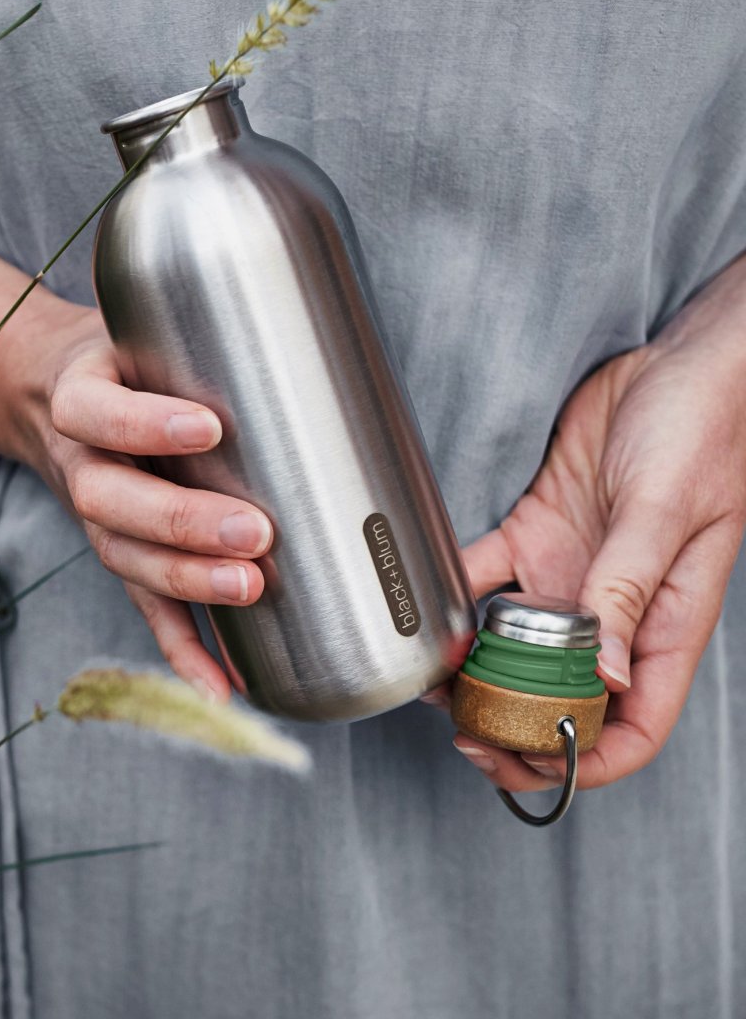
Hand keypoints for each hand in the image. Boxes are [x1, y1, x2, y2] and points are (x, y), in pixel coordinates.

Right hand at [41, 310, 271, 701]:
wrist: (52, 393)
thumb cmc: (124, 358)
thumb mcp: (138, 323)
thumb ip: (195, 312)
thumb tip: (311, 298)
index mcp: (82, 398)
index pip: (97, 412)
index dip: (142, 423)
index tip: (209, 426)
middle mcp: (83, 464)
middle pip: (111, 502)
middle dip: (181, 523)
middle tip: (254, 532)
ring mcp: (99, 520)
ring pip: (126, 561)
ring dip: (185, 585)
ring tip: (248, 591)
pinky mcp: (123, 557)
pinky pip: (145, 609)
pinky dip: (182, 650)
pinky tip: (222, 685)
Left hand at [444, 257, 745, 790]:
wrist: (677, 365)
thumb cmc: (702, 432)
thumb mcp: (666, 514)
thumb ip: (630, 591)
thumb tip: (606, 676)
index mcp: (662, 627)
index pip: (632, 725)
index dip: (582, 760)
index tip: (523, 762)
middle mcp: (613, 613)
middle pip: (563, 698)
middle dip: (515, 726)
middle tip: (461, 730)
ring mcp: (572, 576)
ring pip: (516, 647)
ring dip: (476, 672)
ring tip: (433, 682)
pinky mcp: (537, 534)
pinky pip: (486, 575)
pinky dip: (455, 595)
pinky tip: (426, 605)